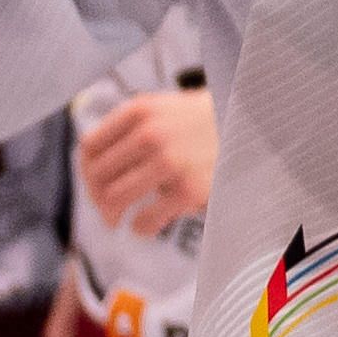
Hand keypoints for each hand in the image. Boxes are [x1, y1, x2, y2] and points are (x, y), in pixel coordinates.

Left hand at [80, 86, 218, 236]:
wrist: (251, 128)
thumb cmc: (206, 121)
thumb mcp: (166, 108)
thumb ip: (133, 125)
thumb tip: (93, 159)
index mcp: (141, 110)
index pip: (90, 145)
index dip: (86, 170)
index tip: (94, 183)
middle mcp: (150, 133)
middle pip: (98, 174)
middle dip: (96, 197)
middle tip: (105, 208)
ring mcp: (169, 162)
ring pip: (115, 198)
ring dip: (111, 215)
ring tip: (117, 221)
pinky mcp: (188, 190)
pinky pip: (145, 219)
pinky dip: (139, 228)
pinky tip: (144, 226)